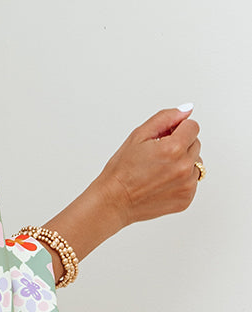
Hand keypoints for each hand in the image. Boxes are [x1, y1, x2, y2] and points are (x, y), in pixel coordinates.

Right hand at [97, 106, 202, 225]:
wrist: (114, 201)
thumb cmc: (122, 170)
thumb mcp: (139, 136)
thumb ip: (165, 118)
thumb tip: (186, 110)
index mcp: (174, 148)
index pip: (192, 127)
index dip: (177, 129)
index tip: (164, 137)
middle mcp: (184, 167)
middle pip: (195, 144)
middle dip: (180, 145)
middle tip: (158, 155)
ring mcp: (187, 185)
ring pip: (196, 163)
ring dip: (183, 162)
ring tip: (160, 170)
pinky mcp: (186, 199)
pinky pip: (192, 181)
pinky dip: (181, 180)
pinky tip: (162, 183)